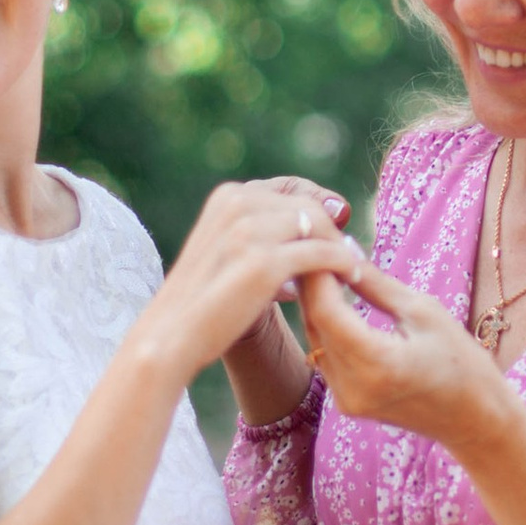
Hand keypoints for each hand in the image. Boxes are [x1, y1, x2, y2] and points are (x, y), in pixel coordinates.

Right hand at [143, 178, 359, 376]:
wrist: (172, 336)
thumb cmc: (203, 300)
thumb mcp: (227, 250)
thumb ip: (260, 232)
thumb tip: (314, 226)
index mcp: (227, 197)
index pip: (290, 188)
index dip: (320, 203)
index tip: (341, 223)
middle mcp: (237, 204)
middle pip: (308, 206)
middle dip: (334, 230)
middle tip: (352, 255)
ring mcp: (250, 231)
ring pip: (319, 226)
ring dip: (342, 248)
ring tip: (352, 271)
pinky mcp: (264, 263)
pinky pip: (322, 254)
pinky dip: (344, 265)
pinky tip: (350, 280)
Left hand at [296, 260, 525, 524]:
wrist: (474, 419)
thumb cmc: (462, 361)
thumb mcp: (423, 311)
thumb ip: (375, 284)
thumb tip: (344, 249)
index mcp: (377, 364)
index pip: (326, 310)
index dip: (318, 272)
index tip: (320, 240)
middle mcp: (352, 387)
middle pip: (315, 323)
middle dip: (313, 281)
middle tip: (317, 243)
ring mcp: (346, 399)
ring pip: (315, 338)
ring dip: (316, 301)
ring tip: (324, 264)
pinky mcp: (346, 402)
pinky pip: (324, 354)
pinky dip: (325, 325)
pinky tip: (332, 297)